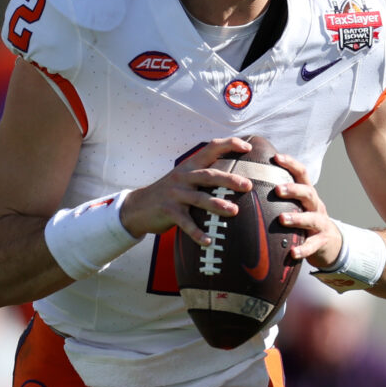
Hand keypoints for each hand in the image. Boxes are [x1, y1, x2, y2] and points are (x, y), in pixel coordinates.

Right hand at [120, 137, 253, 244]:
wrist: (138, 206)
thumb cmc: (170, 192)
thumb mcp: (183, 178)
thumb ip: (203, 175)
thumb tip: (234, 176)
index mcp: (189, 166)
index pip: (211, 148)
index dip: (229, 145)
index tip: (247, 147)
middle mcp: (183, 177)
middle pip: (209, 175)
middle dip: (229, 179)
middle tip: (247, 186)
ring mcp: (175, 194)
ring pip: (199, 198)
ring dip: (218, 205)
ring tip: (235, 211)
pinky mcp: (169, 211)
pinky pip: (186, 223)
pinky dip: (197, 233)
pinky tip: (208, 241)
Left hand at [271, 152, 342, 269]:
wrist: (330, 243)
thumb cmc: (303, 220)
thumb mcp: (296, 205)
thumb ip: (280, 196)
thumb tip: (248, 182)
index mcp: (307, 194)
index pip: (302, 174)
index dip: (291, 164)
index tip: (276, 157)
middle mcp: (316, 206)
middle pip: (309, 193)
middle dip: (294, 190)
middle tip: (277, 189)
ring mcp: (321, 224)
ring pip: (312, 219)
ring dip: (297, 218)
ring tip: (282, 219)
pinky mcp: (322, 242)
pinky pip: (313, 246)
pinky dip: (303, 249)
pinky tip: (292, 252)